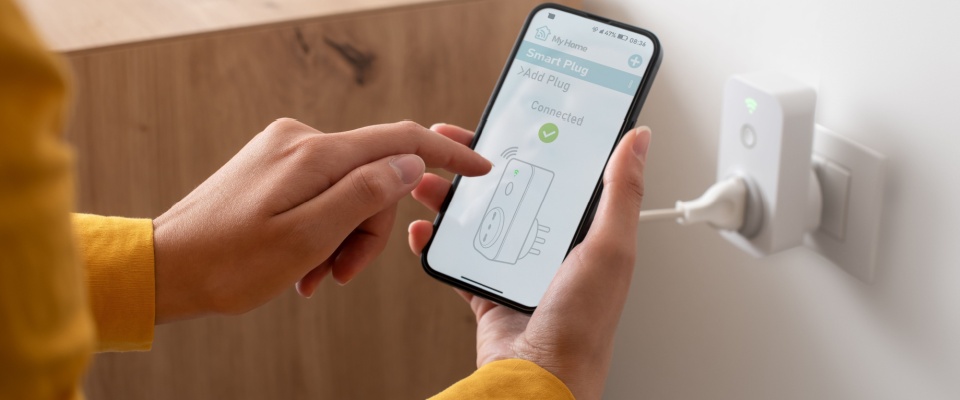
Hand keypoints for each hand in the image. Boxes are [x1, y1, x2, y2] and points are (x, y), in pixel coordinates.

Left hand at [153, 119, 490, 322]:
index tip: (477, 169)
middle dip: (368, 229)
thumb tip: (409, 163)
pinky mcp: (275, 168)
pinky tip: (302, 262)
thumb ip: (365, 195)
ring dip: (342, 238)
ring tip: (313, 275)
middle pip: (374, 177)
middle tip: (341, 272)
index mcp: (314, 155)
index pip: (398, 141)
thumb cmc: (229, 262)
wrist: (167, 267)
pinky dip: (322, 230)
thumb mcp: (309, 237)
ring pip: (349, 192)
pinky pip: (322, 195)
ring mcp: (286, 154)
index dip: (445, 156)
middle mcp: (301, 142)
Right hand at [408, 123, 649, 399]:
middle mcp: (552, 247)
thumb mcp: (609, 248)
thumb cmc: (583, 324)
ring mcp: (517, 268)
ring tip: (429, 181)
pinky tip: (425, 228)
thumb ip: (621, 191)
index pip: (558, 172)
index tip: (510, 119)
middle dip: (479, 165)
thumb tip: (638, 139)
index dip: (534, 142)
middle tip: (452, 143)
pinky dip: (437, 242)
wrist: (539, 379)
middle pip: (511, 190)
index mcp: (585, 232)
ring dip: (451, 198)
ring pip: (480, 219)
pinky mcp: (488, 291)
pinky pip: (458, 259)